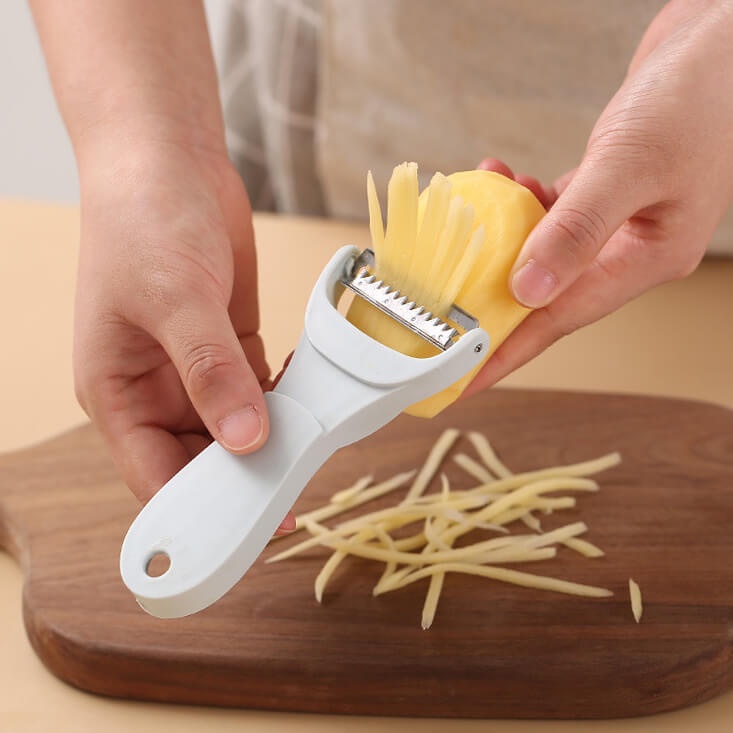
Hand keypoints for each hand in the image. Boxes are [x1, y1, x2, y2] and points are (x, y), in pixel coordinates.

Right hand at [74, 140, 293, 531]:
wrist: (168, 162)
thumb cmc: (143, 221)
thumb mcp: (174, 299)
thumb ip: (210, 371)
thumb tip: (244, 441)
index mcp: (117, 392)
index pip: (154, 476)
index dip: (199, 511)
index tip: (248, 531)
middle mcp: (155, 391)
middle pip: (200, 462)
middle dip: (244, 482)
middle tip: (295, 500)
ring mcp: (195, 371)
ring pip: (235, 432)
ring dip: (270, 445)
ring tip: (310, 457)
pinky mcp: (230, 348)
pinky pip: (260, 394)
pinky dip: (284, 405)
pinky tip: (311, 410)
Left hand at [470, 0, 732, 392]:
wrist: (717, 44)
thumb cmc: (694, 98)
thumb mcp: (630, 165)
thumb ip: (577, 228)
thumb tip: (527, 288)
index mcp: (648, 258)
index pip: (560, 320)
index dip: (507, 351)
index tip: (464, 379)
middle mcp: (630, 248)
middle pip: (545, 296)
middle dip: (492, 308)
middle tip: (442, 324)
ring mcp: (616, 221)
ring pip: (542, 252)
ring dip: (499, 243)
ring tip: (463, 229)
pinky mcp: (602, 192)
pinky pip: (549, 213)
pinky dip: (519, 202)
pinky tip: (499, 182)